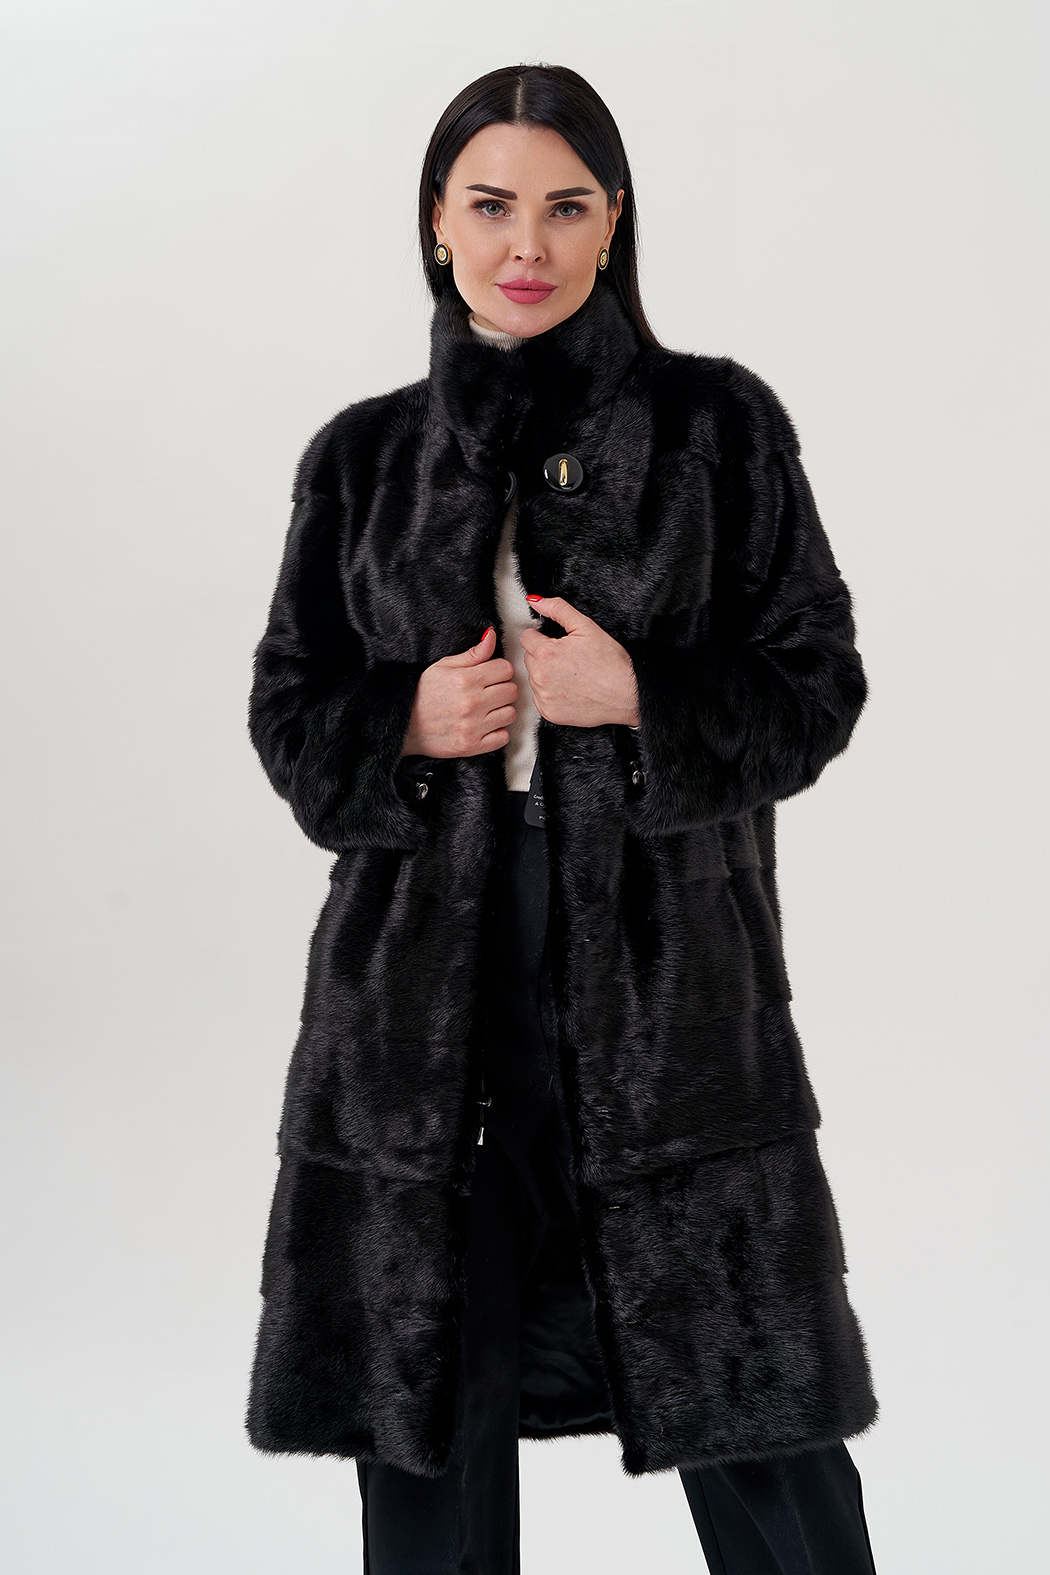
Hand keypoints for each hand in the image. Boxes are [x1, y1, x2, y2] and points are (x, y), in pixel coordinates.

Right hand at [400, 626, 517, 757]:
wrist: (405, 725)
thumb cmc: (423, 694)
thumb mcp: (444, 666)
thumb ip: (472, 654)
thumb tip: (492, 636)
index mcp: (465, 680)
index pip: (506, 669)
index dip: (499, 670)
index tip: (490, 675)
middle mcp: (471, 703)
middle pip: (512, 690)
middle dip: (502, 688)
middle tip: (488, 692)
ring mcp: (473, 726)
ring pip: (510, 713)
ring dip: (501, 710)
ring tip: (485, 709)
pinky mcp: (472, 746)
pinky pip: (503, 737)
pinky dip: (497, 732)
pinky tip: (484, 725)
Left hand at [519, 595, 639, 727]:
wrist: (627, 694)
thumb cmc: (611, 663)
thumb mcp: (586, 627)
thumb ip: (558, 609)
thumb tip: (536, 601)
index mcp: (546, 653)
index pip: (527, 637)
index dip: (542, 636)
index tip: (557, 642)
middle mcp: (541, 677)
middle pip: (529, 658)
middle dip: (544, 654)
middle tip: (568, 658)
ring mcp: (544, 697)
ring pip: (534, 678)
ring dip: (546, 674)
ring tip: (571, 674)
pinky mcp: (550, 713)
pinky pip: (540, 698)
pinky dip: (550, 693)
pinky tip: (569, 689)